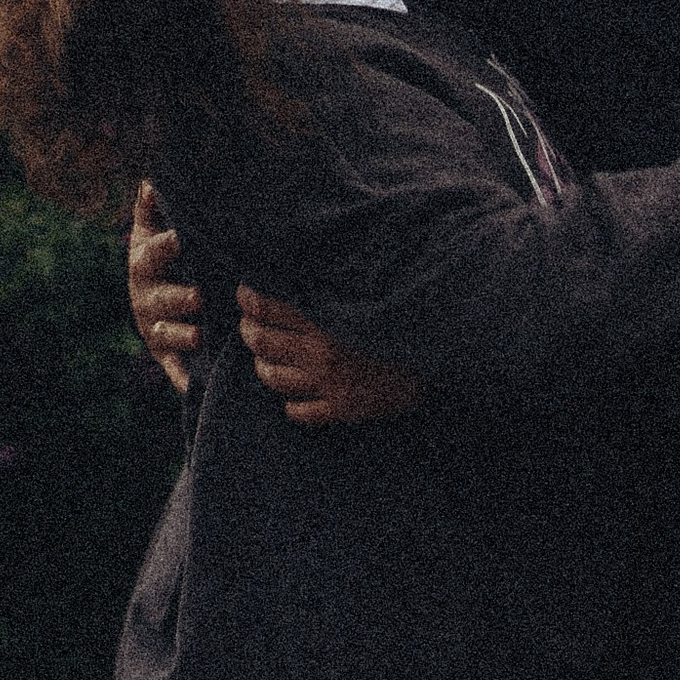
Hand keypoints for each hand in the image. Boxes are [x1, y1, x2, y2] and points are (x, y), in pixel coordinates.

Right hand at [128, 181, 201, 396]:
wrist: (148, 298)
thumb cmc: (159, 256)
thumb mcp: (151, 230)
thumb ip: (151, 207)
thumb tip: (151, 179)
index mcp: (144, 263)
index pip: (154, 253)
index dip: (166, 246)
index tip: (182, 239)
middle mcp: (145, 298)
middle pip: (160, 298)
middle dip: (178, 298)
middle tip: (199, 296)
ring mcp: (154, 328)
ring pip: (166, 334)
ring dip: (182, 335)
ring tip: (200, 335)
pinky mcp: (164, 355)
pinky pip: (173, 369)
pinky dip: (183, 379)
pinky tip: (196, 387)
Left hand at [238, 288, 425, 427]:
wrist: (435, 353)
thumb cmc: (400, 314)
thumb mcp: (366, 290)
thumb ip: (332, 283)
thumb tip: (304, 267)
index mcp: (325, 317)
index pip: (268, 307)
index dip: (248, 299)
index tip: (243, 293)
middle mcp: (320, 352)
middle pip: (262, 342)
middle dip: (248, 330)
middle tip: (247, 324)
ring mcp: (328, 384)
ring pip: (273, 378)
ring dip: (261, 366)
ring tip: (263, 358)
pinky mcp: (340, 410)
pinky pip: (299, 412)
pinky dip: (290, 404)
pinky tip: (293, 395)